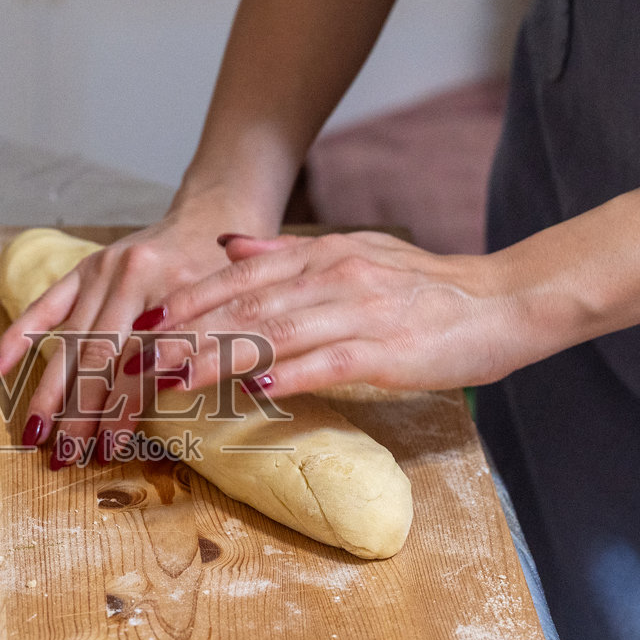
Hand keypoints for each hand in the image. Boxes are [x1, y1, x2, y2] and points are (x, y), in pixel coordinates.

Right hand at [0, 188, 275, 464]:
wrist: (211, 217)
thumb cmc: (225, 278)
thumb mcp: (229, 314)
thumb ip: (204, 351)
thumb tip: (174, 401)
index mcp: (175, 290)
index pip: (140, 363)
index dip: (122, 410)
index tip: (110, 449)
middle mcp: (133, 276)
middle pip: (98, 356)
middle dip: (78, 412)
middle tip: (66, 457)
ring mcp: (102, 270)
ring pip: (70, 341)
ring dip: (50, 392)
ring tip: (36, 435)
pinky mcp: (83, 268)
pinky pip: (45, 306)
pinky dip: (18, 338)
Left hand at [114, 231, 539, 419]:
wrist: (502, 301)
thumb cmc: (422, 289)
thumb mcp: (351, 255)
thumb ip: (286, 253)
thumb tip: (225, 246)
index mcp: (321, 255)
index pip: (240, 275)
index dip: (188, 299)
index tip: (143, 322)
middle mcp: (334, 276)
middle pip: (247, 305)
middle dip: (187, 333)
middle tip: (138, 357)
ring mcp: (362, 312)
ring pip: (279, 333)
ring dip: (223, 357)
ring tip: (178, 378)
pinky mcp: (389, 349)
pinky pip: (331, 363)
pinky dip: (291, 377)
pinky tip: (257, 392)